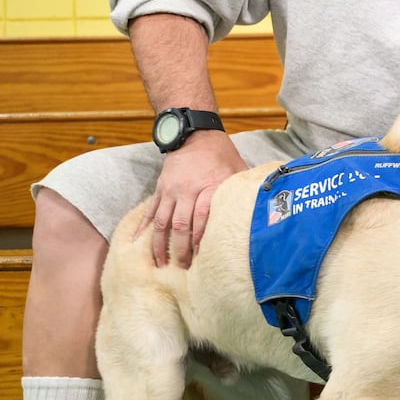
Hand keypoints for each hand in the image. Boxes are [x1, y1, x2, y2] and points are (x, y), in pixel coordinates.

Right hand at [137, 129, 246, 268]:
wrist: (195, 133)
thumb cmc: (221, 154)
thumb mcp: (237, 169)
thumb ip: (242, 190)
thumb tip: (262, 209)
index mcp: (209, 186)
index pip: (203, 217)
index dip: (201, 238)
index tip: (202, 256)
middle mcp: (187, 190)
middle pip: (181, 224)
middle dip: (180, 248)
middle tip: (183, 267)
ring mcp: (171, 190)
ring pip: (162, 222)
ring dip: (159, 244)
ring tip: (159, 263)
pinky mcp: (160, 189)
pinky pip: (150, 211)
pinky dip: (143, 228)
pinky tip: (137, 243)